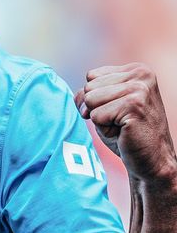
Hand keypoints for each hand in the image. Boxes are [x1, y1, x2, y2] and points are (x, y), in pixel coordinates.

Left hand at [75, 64, 176, 183]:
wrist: (152, 162)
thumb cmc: (127, 134)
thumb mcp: (106, 106)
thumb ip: (88, 93)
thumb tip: (80, 98)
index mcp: (136, 69)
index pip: (91, 76)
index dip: (96, 98)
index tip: (117, 111)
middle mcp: (140, 74)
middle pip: (89, 87)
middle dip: (97, 109)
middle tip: (120, 122)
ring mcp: (138, 89)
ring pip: (90, 100)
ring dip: (101, 120)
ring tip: (122, 127)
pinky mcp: (133, 106)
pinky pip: (96, 116)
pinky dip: (105, 129)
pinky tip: (124, 133)